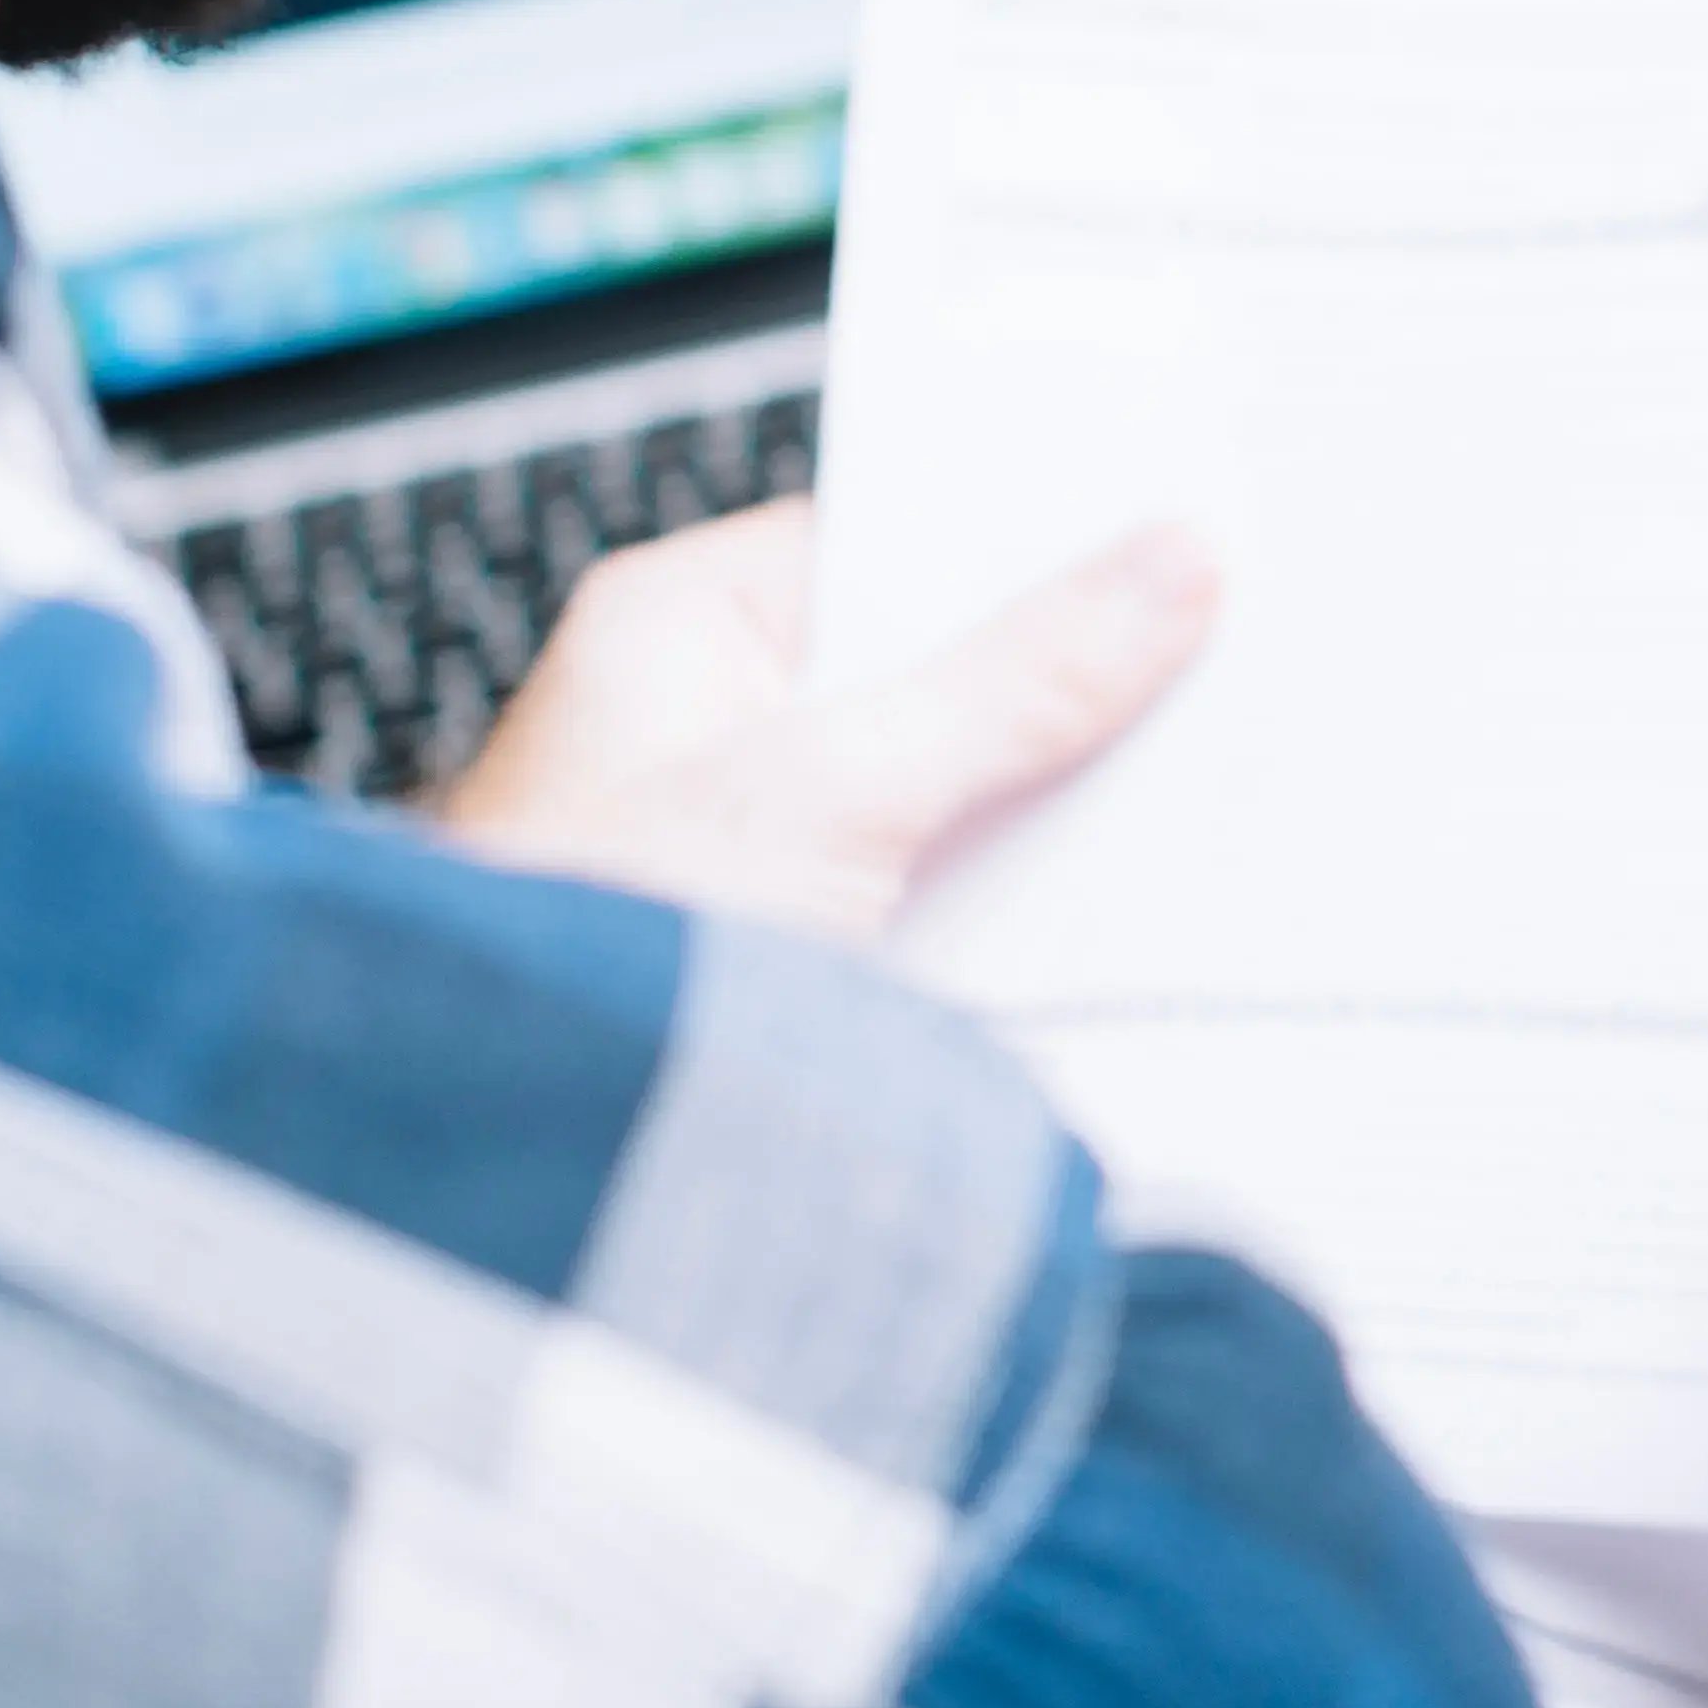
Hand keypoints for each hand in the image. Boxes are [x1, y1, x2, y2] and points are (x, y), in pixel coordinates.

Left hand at [431, 501, 1218, 945]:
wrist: (505, 1174)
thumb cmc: (585, 953)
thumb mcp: (838, 789)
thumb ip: (1018, 682)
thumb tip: (1160, 569)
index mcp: (676, 629)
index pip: (892, 536)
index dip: (1028, 539)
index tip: (1171, 533)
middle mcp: (702, 727)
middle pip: (930, 670)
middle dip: (1052, 689)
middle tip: (1203, 669)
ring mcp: (745, 851)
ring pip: (939, 795)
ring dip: (1032, 813)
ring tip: (1163, 805)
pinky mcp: (787, 964)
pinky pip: (928, 899)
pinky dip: (999, 913)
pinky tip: (1087, 925)